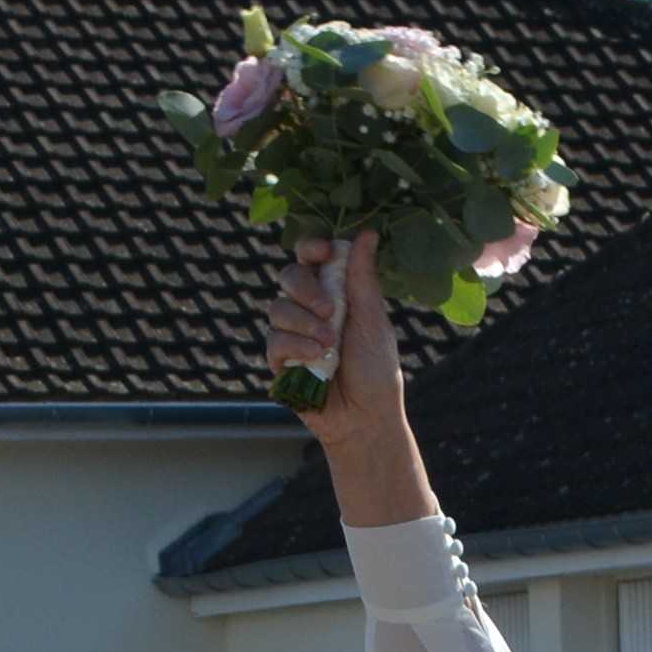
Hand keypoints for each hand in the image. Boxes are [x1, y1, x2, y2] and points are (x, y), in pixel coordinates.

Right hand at [256, 239, 438, 521]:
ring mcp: (291, 333)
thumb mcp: (374, 321)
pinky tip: (317, 358)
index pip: (311, 256)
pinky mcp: (279, 360)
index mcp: (335, 291)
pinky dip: (295, 346)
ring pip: (277, 307)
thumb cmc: (377, 370)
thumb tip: (367, 233)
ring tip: (330, 344)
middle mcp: (309, 307)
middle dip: (305, 287)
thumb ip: (363, 279)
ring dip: (304, 323)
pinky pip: (274, 340)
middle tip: (329, 309)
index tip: (323, 252)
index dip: (311, 248)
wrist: (366, 418)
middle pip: (288, 275)